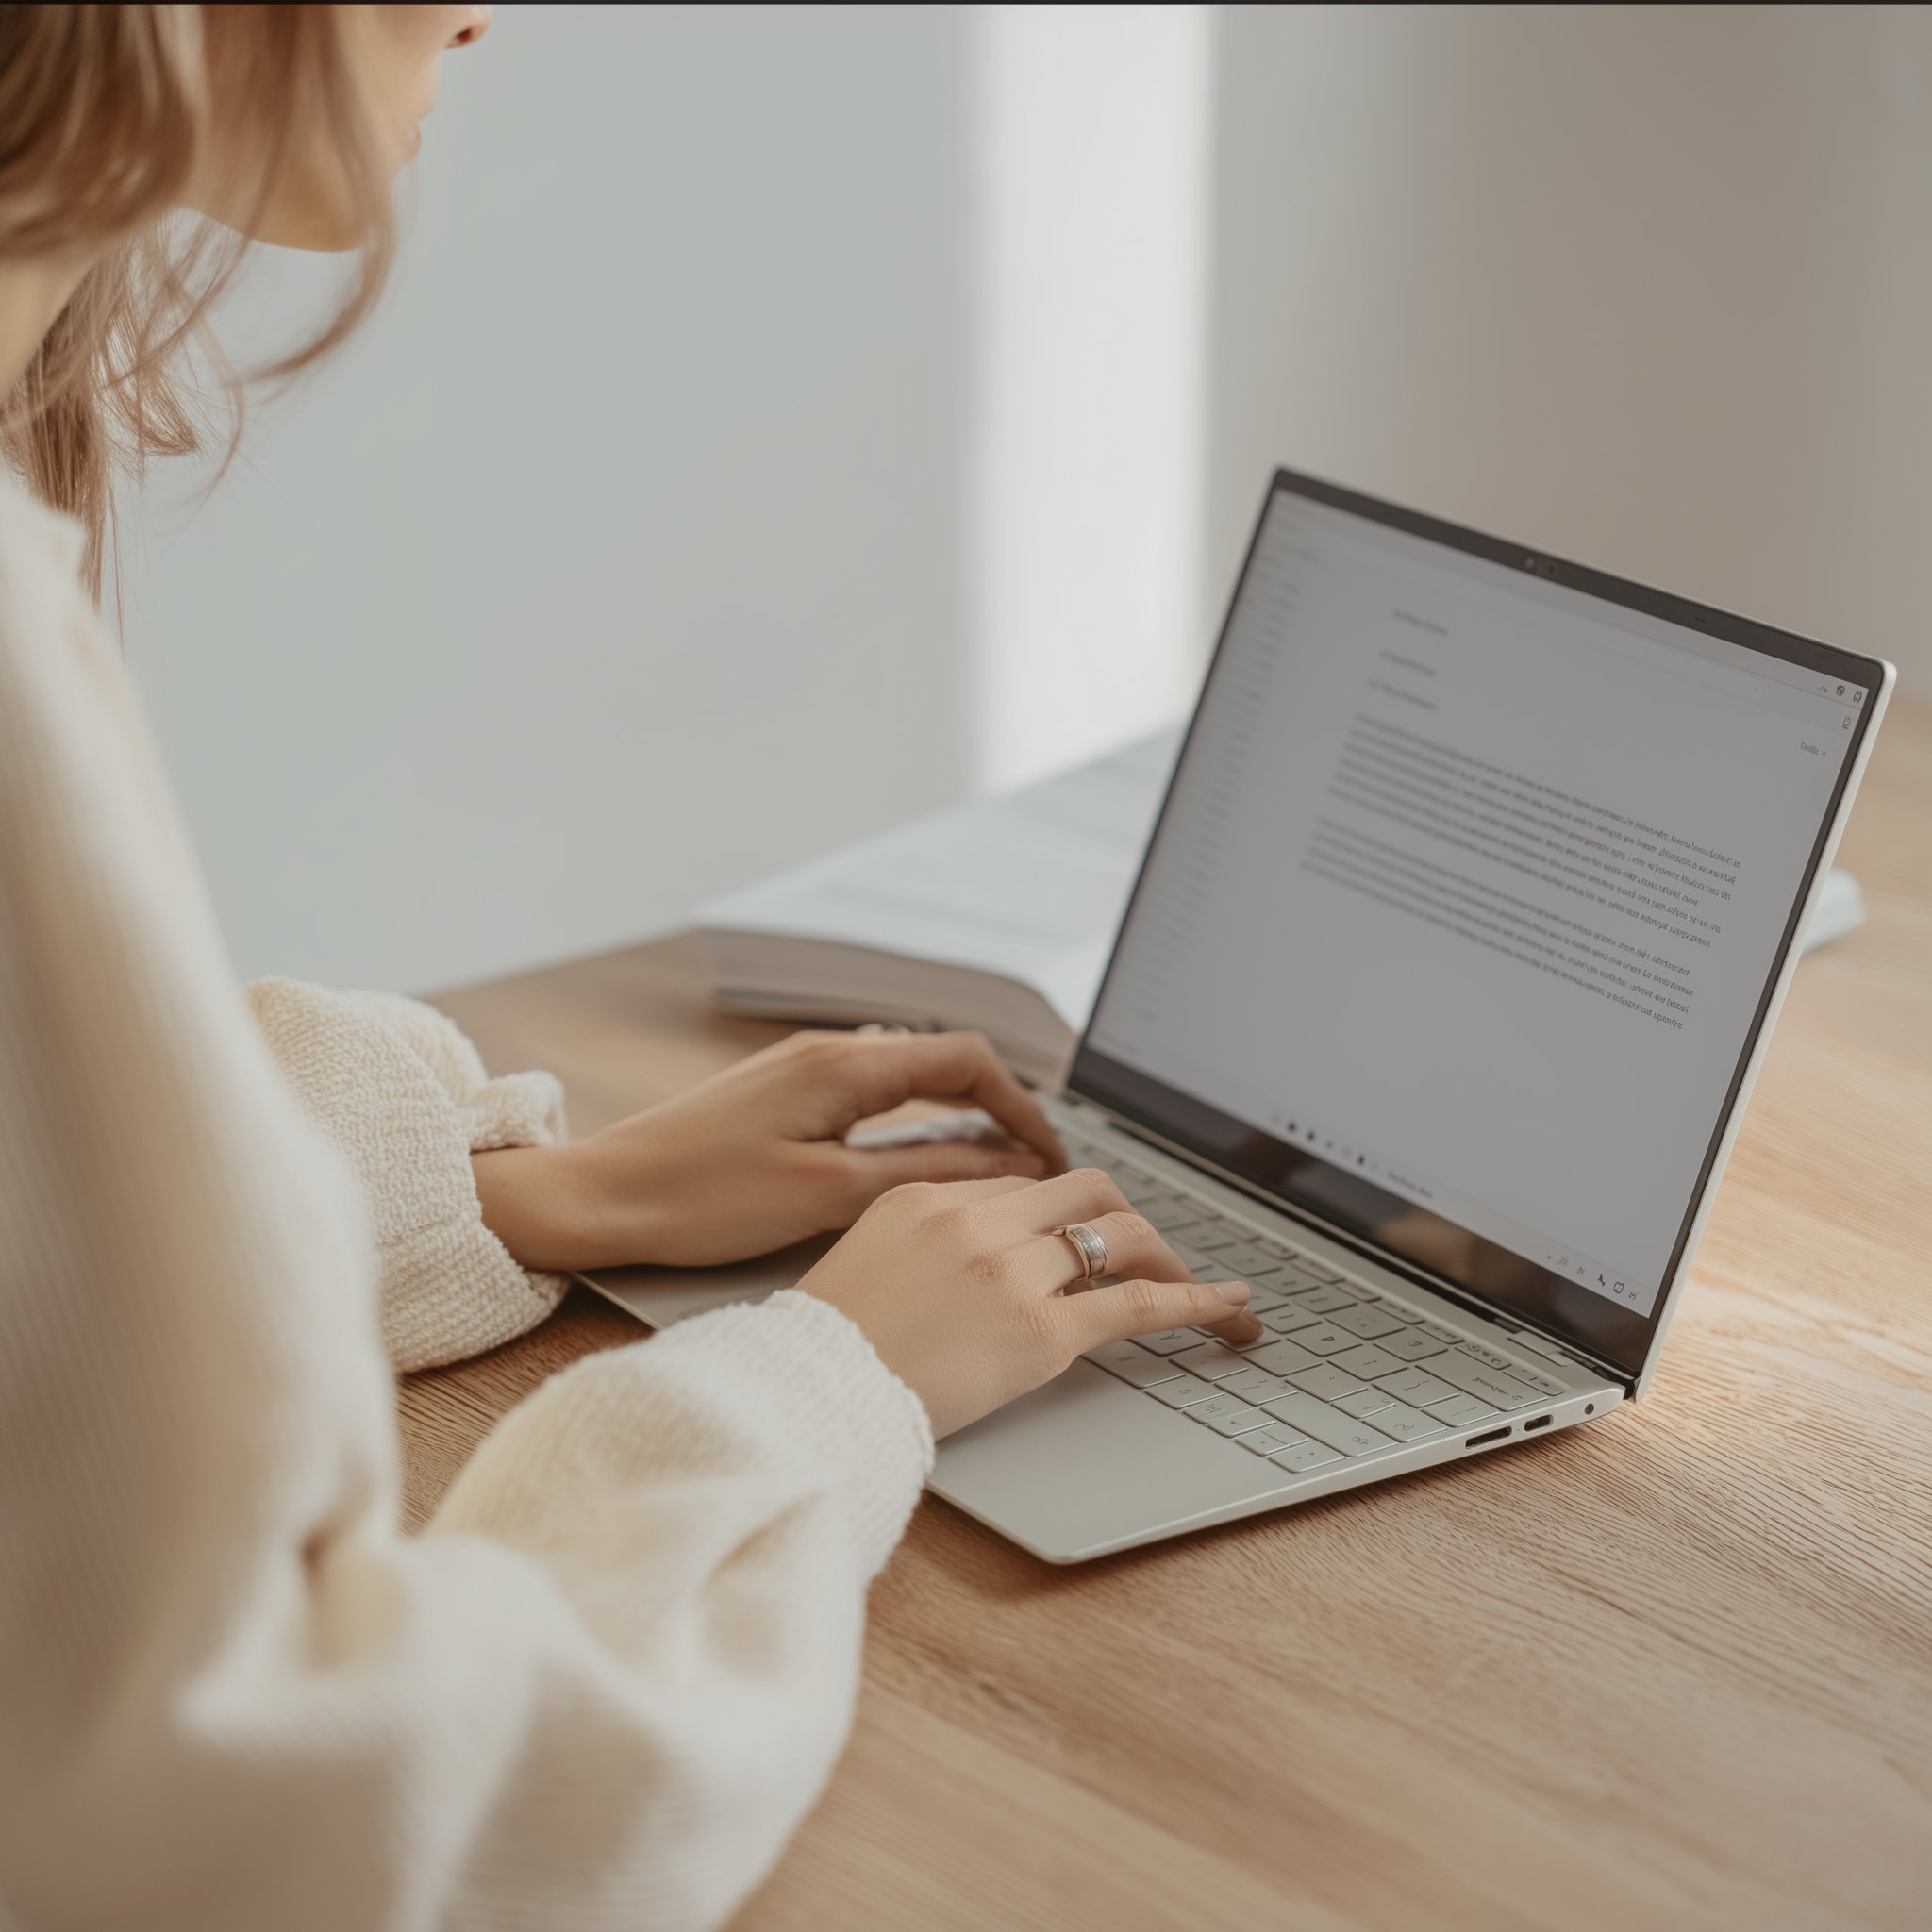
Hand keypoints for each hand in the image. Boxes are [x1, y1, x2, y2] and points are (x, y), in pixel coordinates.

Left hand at [472, 1029, 1065, 1272]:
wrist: (601, 1197)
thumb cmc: (701, 1199)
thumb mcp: (827, 1196)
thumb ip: (923, 1174)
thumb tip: (1004, 1166)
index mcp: (843, 1064)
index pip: (968, 1060)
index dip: (1023, 1108)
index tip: (1050, 1160)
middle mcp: (827, 1051)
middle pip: (944, 1064)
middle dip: (1000, 1113)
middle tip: (1034, 1175)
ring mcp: (802, 1069)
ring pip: (909, 1081)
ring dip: (958, 1122)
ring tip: (991, 1181)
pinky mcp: (783, 1095)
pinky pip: (872, 1097)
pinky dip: (913, 1128)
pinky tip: (920, 1172)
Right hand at [796, 1167, 1263, 1437]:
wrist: (805, 1393)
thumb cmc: (821, 1349)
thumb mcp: (861, 1263)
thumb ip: (917, 1246)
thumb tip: (961, 1266)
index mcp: (927, 1197)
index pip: (1023, 1185)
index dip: (1066, 1211)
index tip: (1089, 1233)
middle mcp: (976, 1220)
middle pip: (1084, 1190)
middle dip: (1126, 1219)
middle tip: (1148, 1255)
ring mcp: (1011, 1270)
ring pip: (1121, 1236)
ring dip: (1168, 1258)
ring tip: (1200, 1289)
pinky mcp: (1039, 1330)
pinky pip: (1139, 1304)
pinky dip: (1197, 1303)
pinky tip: (1229, 1311)